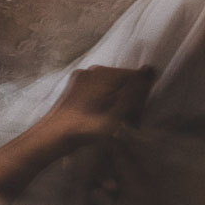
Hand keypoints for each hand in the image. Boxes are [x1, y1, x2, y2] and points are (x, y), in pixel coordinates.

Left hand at [41, 65, 155, 146]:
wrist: (54, 134)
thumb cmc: (88, 125)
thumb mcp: (118, 110)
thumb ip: (135, 90)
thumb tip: (150, 69)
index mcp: (104, 72)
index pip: (136, 78)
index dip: (142, 97)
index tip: (139, 115)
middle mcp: (91, 70)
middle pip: (123, 82)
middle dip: (130, 100)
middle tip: (131, 122)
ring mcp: (80, 78)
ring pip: (111, 87)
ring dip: (119, 103)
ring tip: (119, 123)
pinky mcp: (74, 89)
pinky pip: (98, 91)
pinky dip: (106, 103)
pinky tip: (105, 118)